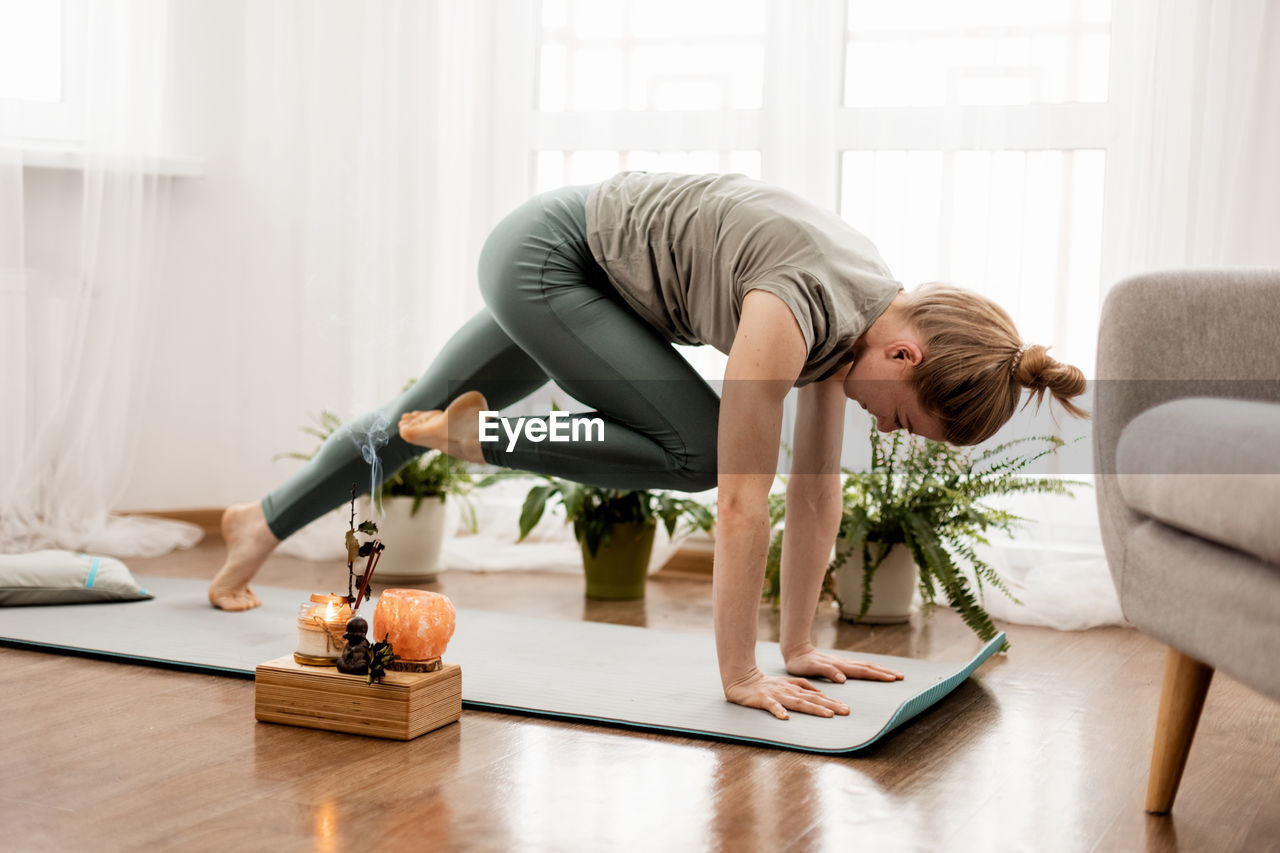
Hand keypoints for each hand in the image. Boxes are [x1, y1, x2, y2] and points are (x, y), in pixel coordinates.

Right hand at [723, 669, 849, 719]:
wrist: (742, 680)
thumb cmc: (766, 685)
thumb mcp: (787, 684)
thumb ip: (802, 687)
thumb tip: (819, 693)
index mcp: (794, 688)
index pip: (816, 695)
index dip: (831, 701)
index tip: (846, 709)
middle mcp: (789, 691)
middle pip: (812, 699)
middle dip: (830, 705)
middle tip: (846, 712)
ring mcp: (777, 695)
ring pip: (798, 702)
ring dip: (813, 708)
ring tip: (827, 715)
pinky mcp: (763, 699)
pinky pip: (771, 705)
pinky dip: (778, 710)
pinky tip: (785, 718)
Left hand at [784, 646, 904, 683]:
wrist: (796, 651)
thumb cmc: (802, 663)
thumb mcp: (811, 669)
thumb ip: (827, 672)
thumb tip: (843, 679)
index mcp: (840, 666)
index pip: (863, 671)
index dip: (878, 675)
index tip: (892, 678)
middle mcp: (844, 663)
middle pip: (869, 667)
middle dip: (885, 672)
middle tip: (901, 677)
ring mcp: (843, 662)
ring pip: (866, 665)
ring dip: (881, 670)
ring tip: (894, 673)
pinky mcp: (841, 664)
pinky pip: (860, 666)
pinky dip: (871, 668)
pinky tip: (875, 670)